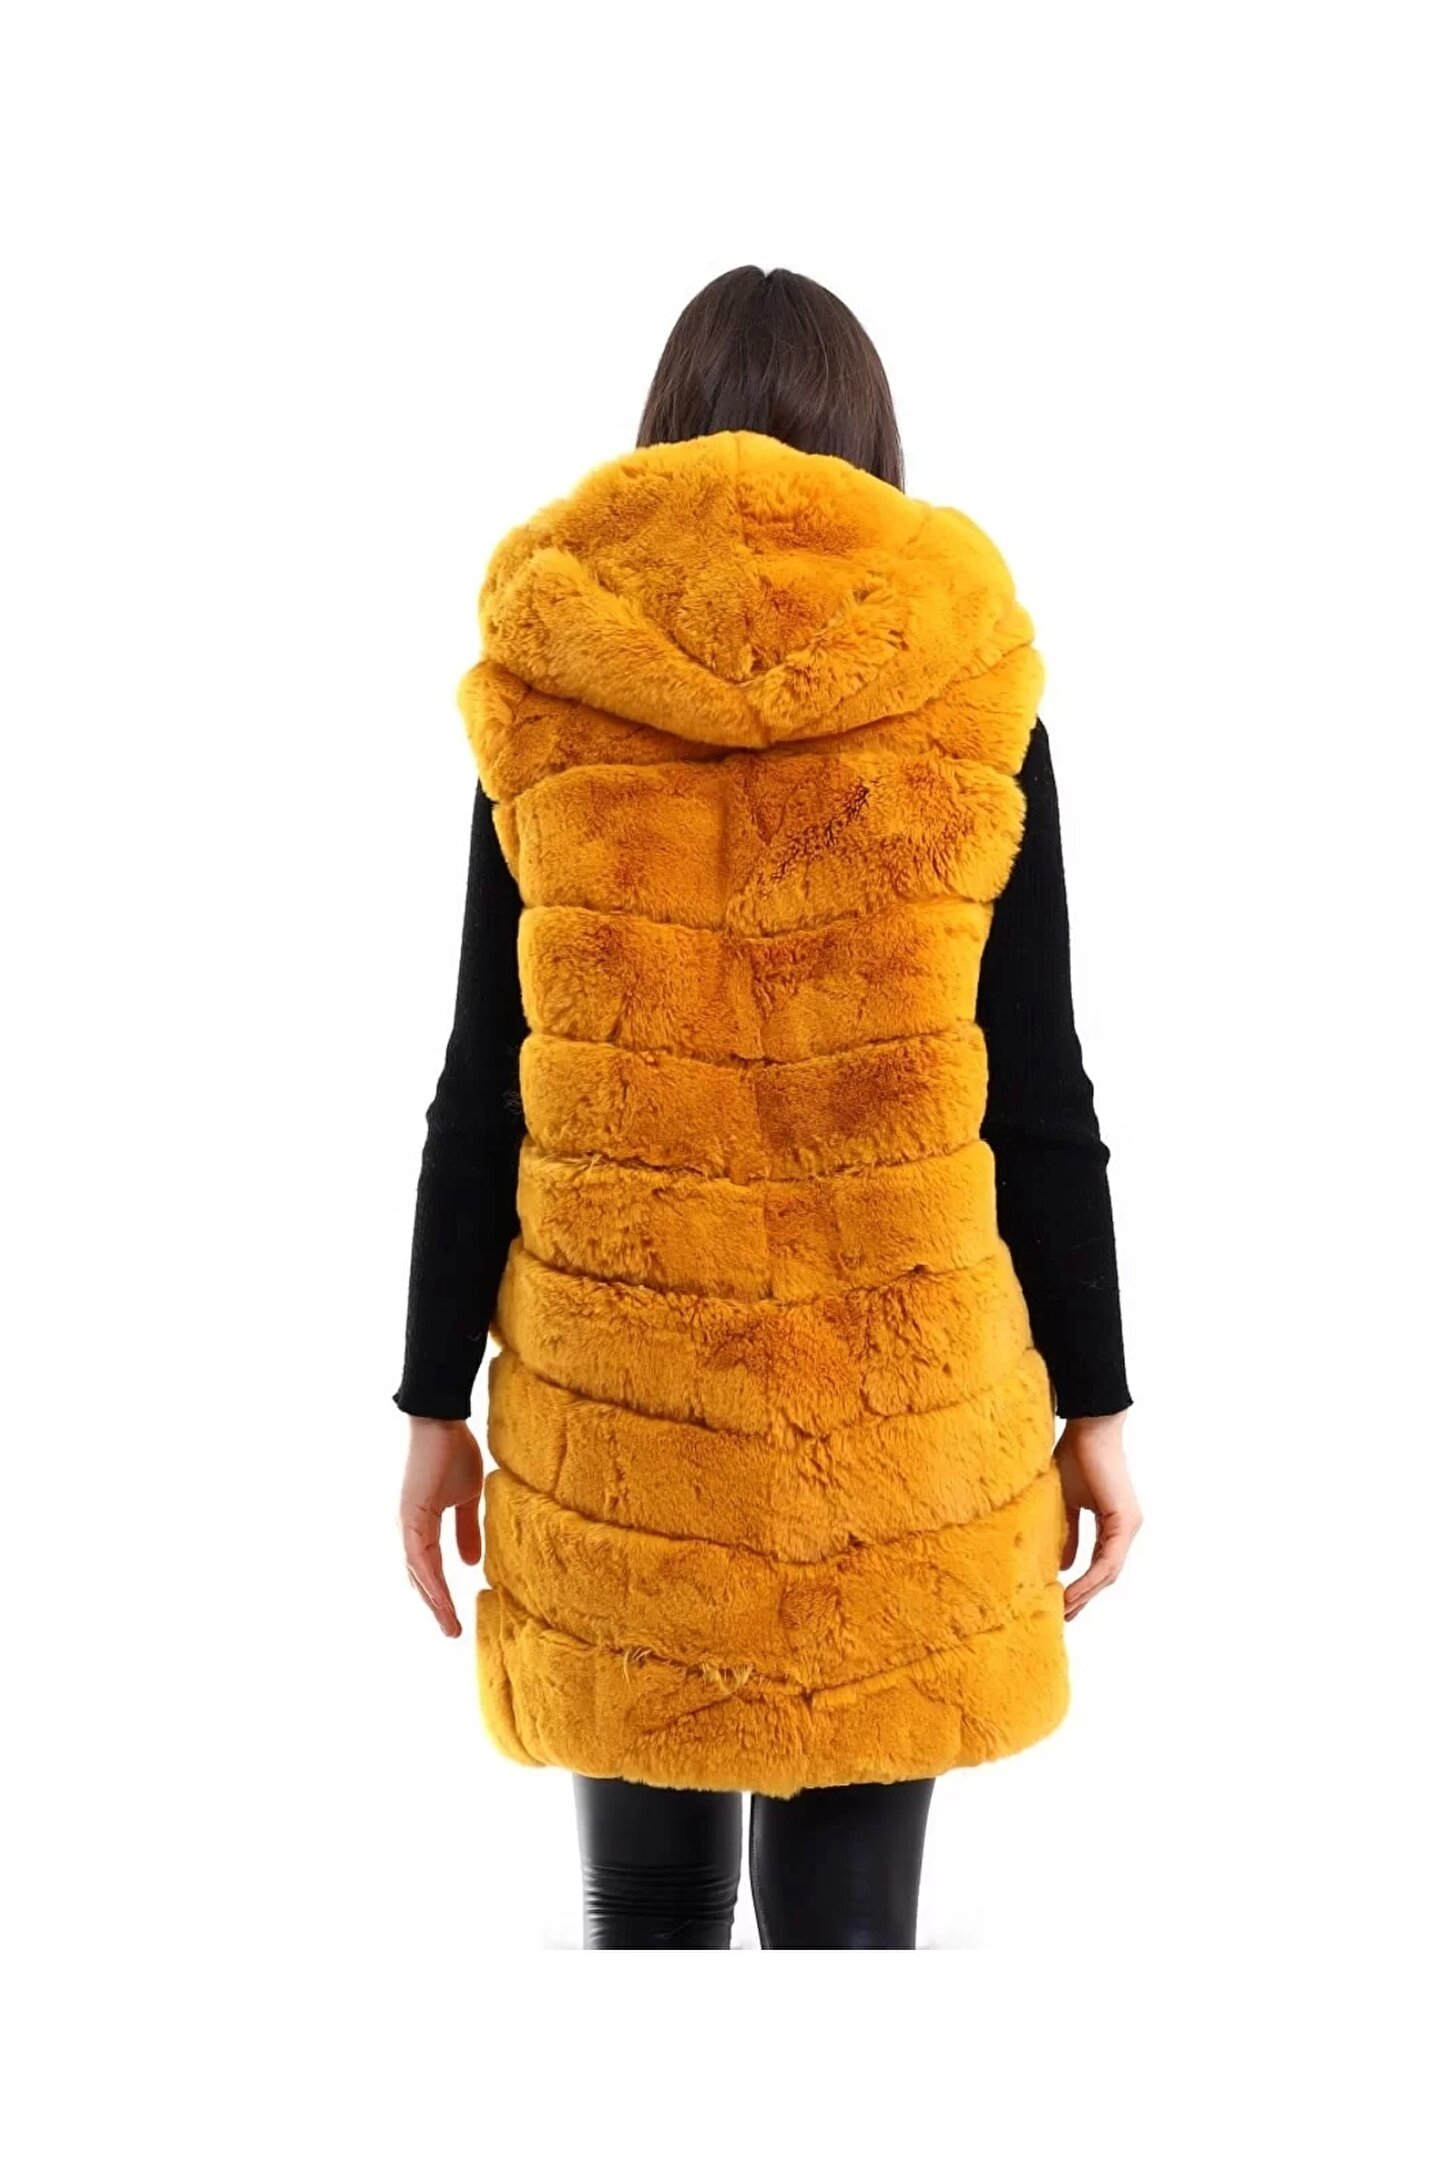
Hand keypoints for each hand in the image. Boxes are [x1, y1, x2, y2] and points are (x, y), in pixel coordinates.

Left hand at [399, 1417, 483, 1637]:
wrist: (442, 1421)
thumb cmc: (453, 1453)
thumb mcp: (468, 1498)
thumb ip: (467, 1531)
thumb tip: (470, 1564)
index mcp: (421, 1526)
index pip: (429, 1569)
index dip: (440, 1595)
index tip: (455, 1619)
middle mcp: (408, 1529)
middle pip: (419, 1578)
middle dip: (435, 1607)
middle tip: (452, 1632)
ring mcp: (407, 1524)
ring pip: (417, 1573)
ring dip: (433, 1601)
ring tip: (449, 1625)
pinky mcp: (411, 1516)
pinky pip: (419, 1556)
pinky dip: (429, 1579)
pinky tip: (440, 1598)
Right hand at [1055, 1413, 1141, 1620]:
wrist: (1088, 1427)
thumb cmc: (1076, 1456)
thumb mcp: (1067, 1504)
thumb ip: (1069, 1535)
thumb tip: (1066, 1566)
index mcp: (1115, 1524)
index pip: (1100, 1564)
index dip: (1083, 1586)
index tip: (1062, 1603)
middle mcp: (1127, 1528)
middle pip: (1107, 1575)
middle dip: (1084, 1597)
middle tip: (1063, 1617)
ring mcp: (1129, 1526)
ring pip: (1109, 1572)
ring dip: (1086, 1594)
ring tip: (1064, 1610)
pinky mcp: (1124, 1521)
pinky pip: (1107, 1560)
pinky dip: (1090, 1579)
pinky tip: (1072, 1591)